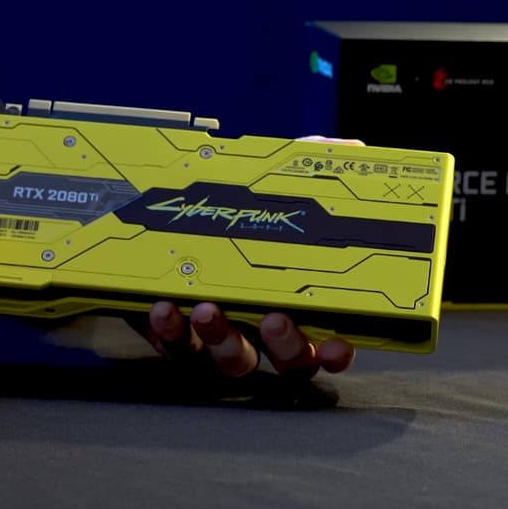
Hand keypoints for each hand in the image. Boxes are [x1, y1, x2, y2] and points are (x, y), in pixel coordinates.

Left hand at [129, 134, 362, 380]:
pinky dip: (169, 331)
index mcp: (294, 299)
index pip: (326, 340)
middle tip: (274, 318)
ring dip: (222, 340)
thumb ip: (308, 163)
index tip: (336, 344)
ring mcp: (217, 334)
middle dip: (285, 345)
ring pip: (229, 360)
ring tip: (208, 310)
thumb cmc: (228, 201)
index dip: (334, 351)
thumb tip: (352, 148)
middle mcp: (260, 326)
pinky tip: (164, 308)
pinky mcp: (171, 333)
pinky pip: (173, 346)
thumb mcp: (268, 176)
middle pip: (286, 361)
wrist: (155, 208)